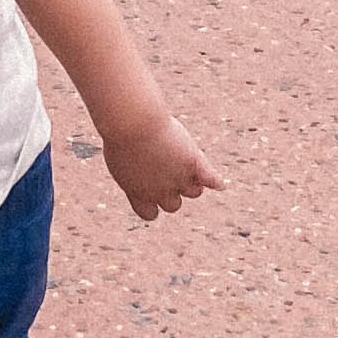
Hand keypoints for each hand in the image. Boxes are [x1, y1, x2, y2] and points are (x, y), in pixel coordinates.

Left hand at [101, 110, 217, 222]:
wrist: (134, 123)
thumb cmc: (121, 133)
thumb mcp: (119, 154)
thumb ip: (131, 168)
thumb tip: (141, 169)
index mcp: (138, 194)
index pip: (150, 213)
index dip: (152, 202)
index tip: (150, 188)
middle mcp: (160, 192)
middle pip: (173, 205)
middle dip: (172, 191)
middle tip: (167, 169)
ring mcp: (178, 178)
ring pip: (194, 192)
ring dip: (194, 182)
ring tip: (186, 163)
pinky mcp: (193, 162)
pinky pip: (210, 178)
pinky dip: (215, 181)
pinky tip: (218, 183)